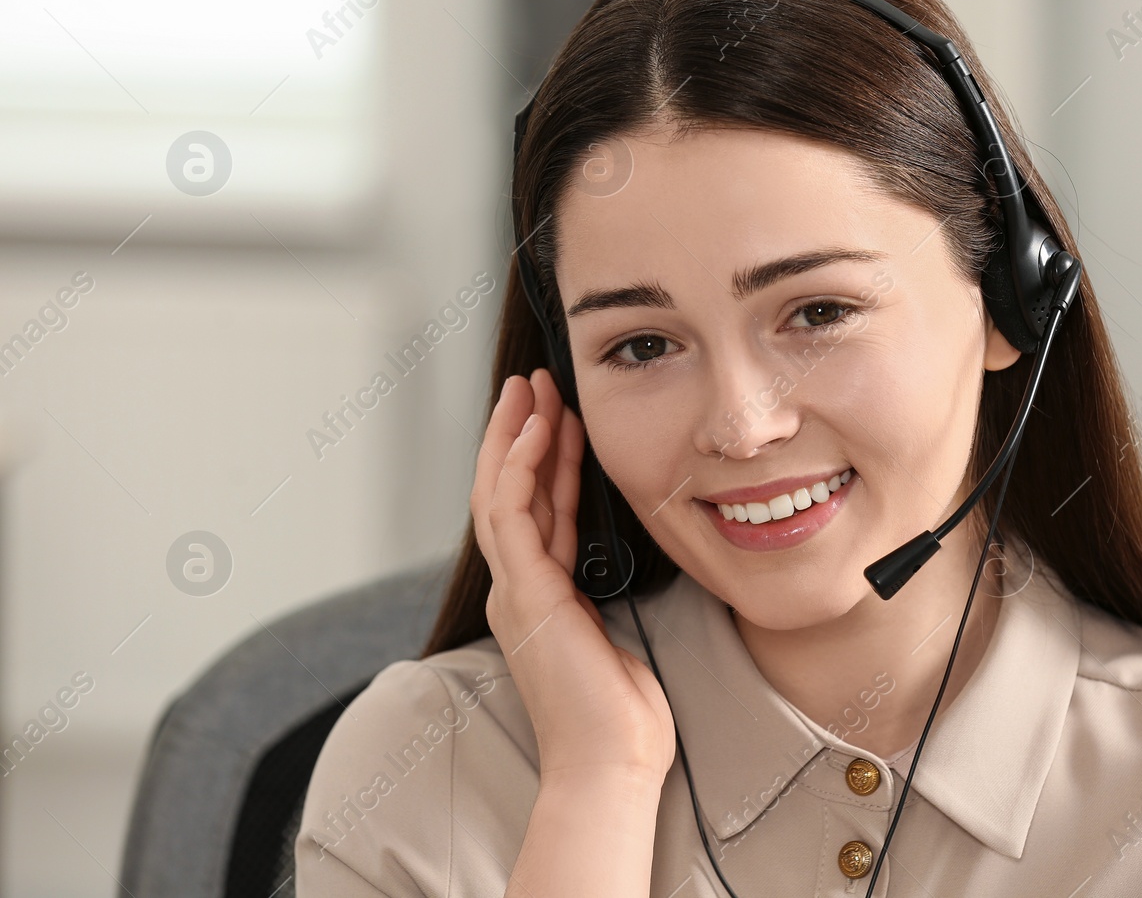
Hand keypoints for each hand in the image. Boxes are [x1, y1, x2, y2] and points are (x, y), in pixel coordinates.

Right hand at [470, 367, 675, 784]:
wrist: (611, 760)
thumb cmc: (624, 712)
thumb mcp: (622, 628)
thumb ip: (612, 588)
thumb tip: (638, 549)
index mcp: (541, 595)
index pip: (537, 508)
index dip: (545, 457)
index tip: (557, 413)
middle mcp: (518, 587)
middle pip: (508, 490)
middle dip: (520, 432)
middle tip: (533, 384)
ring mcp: (514, 589)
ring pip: (501, 491)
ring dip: (515, 435)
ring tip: (531, 389)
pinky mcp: (523, 593)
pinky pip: (511, 514)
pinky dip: (520, 467)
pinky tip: (535, 430)